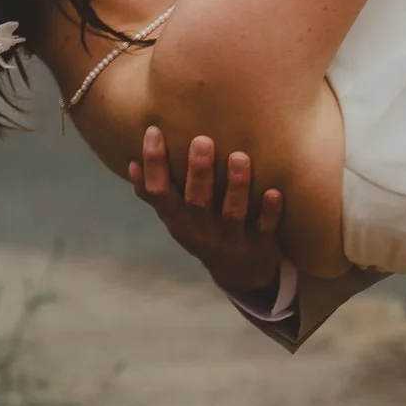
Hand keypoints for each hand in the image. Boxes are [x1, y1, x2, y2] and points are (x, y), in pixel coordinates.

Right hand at [128, 127, 285, 296]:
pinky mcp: (260, 244)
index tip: (154, 131)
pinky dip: (269, 211)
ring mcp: (231, 238)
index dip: (154, 163)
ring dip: (236, 186)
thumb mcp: (176, 219)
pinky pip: (265, 227)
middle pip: (196, 201)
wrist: (239, 275)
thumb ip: (156, 194)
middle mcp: (201, 229)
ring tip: (239, 157)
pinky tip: (274, 192)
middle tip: (203, 140)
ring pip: (232, 212)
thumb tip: (131, 163)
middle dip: (199, 172)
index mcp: (178, 219)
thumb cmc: (203, 234)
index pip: (158, 191)